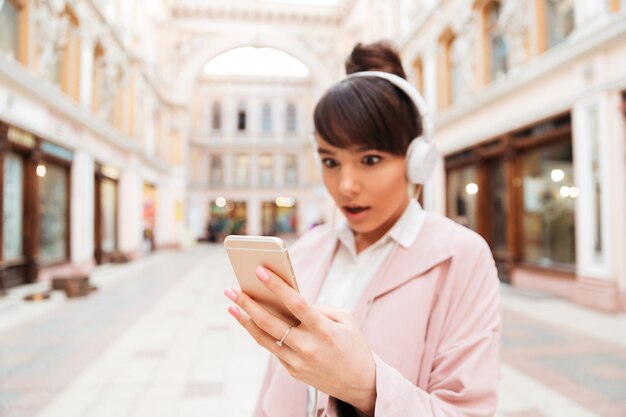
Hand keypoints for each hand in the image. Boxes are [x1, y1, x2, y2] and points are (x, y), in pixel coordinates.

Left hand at [224, 266, 375, 415]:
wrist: (360, 383)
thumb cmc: (353, 344)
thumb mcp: (346, 319)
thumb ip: (319, 308)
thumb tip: (291, 302)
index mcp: (324, 330)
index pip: (296, 304)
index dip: (277, 286)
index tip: (260, 271)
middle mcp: (308, 347)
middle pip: (270, 323)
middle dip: (248, 304)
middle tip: (231, 290)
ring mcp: (298, 362)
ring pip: (264, 338)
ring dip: (245, 320)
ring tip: (232, 305)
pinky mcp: (292, 371)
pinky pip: (273, 348)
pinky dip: (261, 333)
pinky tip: (250, 320)